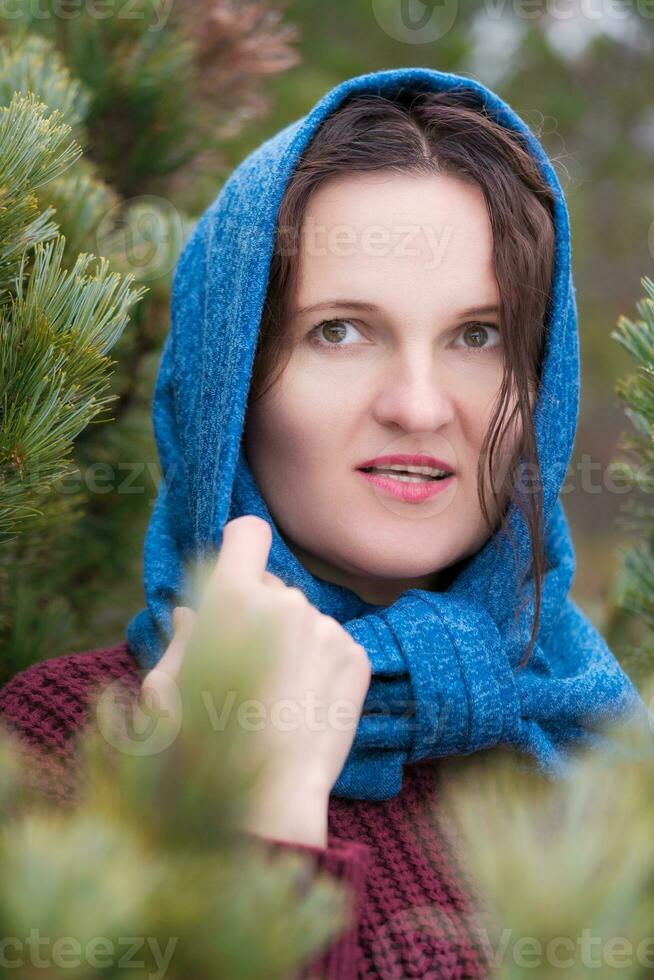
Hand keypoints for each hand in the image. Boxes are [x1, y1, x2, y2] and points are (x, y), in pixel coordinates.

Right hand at [140, 515, 371, 846]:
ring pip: (303, 618)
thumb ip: (182, 639)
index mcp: (233, 598)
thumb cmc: (202, 747)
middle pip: (272, 585)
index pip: (248, 533)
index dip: (239, 546)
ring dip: (290, 641)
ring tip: (275, 696)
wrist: (269, 800)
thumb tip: (189, 613)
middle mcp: (286, 600)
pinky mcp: (356, 655)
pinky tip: (303, 706)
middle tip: (244, 664)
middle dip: (256, 611)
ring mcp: (327, 627)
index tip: (236, 569)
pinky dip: (319, 666)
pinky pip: (332, 644)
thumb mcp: (167, 690)